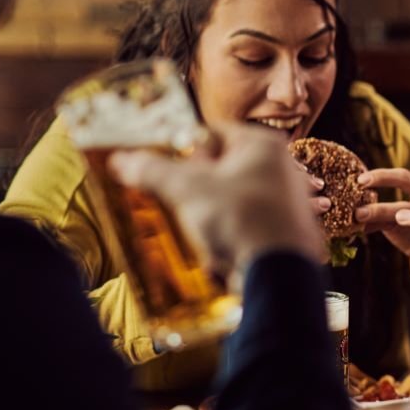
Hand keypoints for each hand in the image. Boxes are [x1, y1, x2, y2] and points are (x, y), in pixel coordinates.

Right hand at [110, 123, 324, 272]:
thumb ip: (153, 171)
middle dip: (198, 193)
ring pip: (230, 205)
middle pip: (221, 171)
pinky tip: (223, 257)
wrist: (279, 277)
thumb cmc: (242, 220)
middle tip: (188, 207)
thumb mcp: (188, 189)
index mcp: (264, 146)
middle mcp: (281, 169)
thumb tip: (122, 161)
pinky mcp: (284, 233)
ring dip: (210, 222)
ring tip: (208, 235)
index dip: (186, 151)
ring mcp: (286, 202)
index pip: (213, 133)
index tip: (172, 171)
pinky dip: (228, 243)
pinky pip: (243, 231)